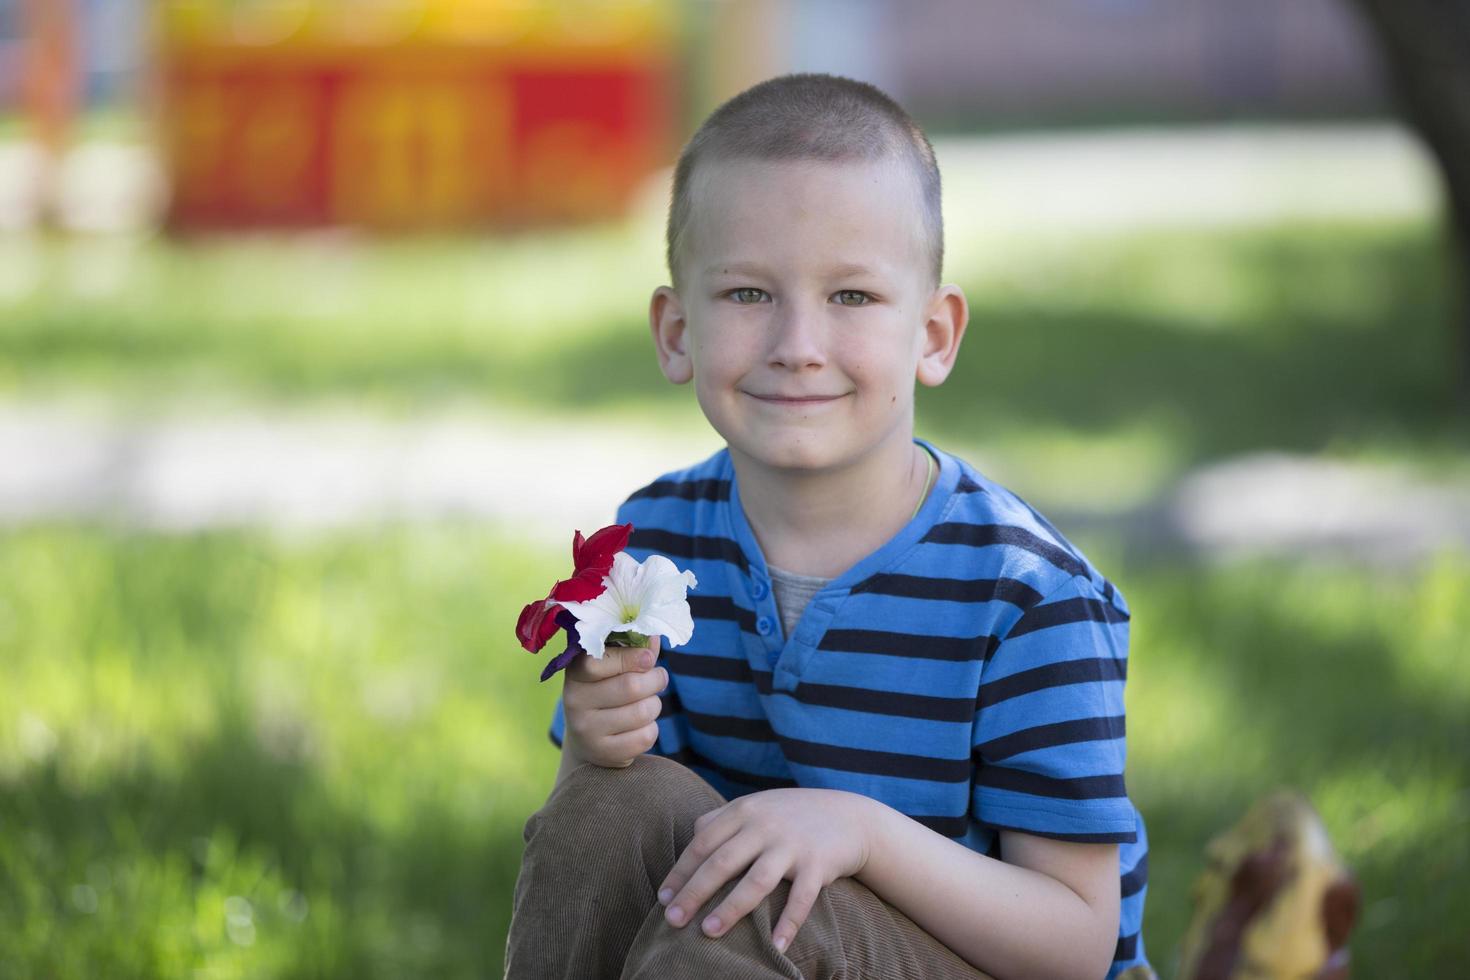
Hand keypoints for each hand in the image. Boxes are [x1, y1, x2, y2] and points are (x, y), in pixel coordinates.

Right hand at [560, 635, 665, 768]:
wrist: (588, 739)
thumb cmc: (606, 691)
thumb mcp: (612, 667)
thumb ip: (632, 650)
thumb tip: (654, 636)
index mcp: (575, 673)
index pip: (599, 662)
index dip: (631, 657)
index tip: (649, 658)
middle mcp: (574, 702)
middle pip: (631, 686)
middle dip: (655, 679)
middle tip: (659, 677)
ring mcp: (587, 730)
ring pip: (643, 711)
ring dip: (655, 704)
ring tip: (647, 703)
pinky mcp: (604, 753)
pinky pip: (646, 736)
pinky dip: (652, 728)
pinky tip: (640, 726)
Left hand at [657, 788, 874, 953]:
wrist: (849, 816)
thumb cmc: (792, 816)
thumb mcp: (757, 806)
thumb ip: (724, 817)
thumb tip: (692, 835)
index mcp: (745, 810)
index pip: (703, 842)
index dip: (681, 871)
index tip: (663, 898)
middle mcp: (765, 825)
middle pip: (722, 862)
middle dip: (694, 892)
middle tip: (673, 920)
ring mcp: (793, 845)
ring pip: (756, 881)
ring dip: (731, 908)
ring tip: (708, 932)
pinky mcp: (819, 864)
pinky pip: (801, 898)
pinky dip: (788, 923)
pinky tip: (776, 946)